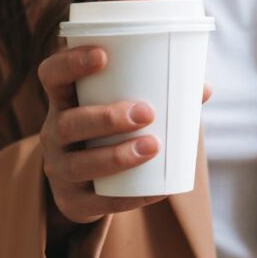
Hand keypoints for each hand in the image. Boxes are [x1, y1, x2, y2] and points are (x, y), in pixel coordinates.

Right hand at [39, 45, 211, 223]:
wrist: (85, 186)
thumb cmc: (109, 133)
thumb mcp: (120, 109)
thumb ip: (158, 95)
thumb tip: (203, 88)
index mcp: (64, 101)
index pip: (52, 75)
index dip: (70, 62)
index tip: (103, 55)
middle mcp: (53, 133)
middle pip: (68, 123)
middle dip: (106, 117)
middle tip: (146, 112)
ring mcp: (59, 169)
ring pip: (79, 164)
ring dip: (117, 156)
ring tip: (153, 147)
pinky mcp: (72, 201)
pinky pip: (97, 202)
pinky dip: (128, 197)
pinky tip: (155, 190)